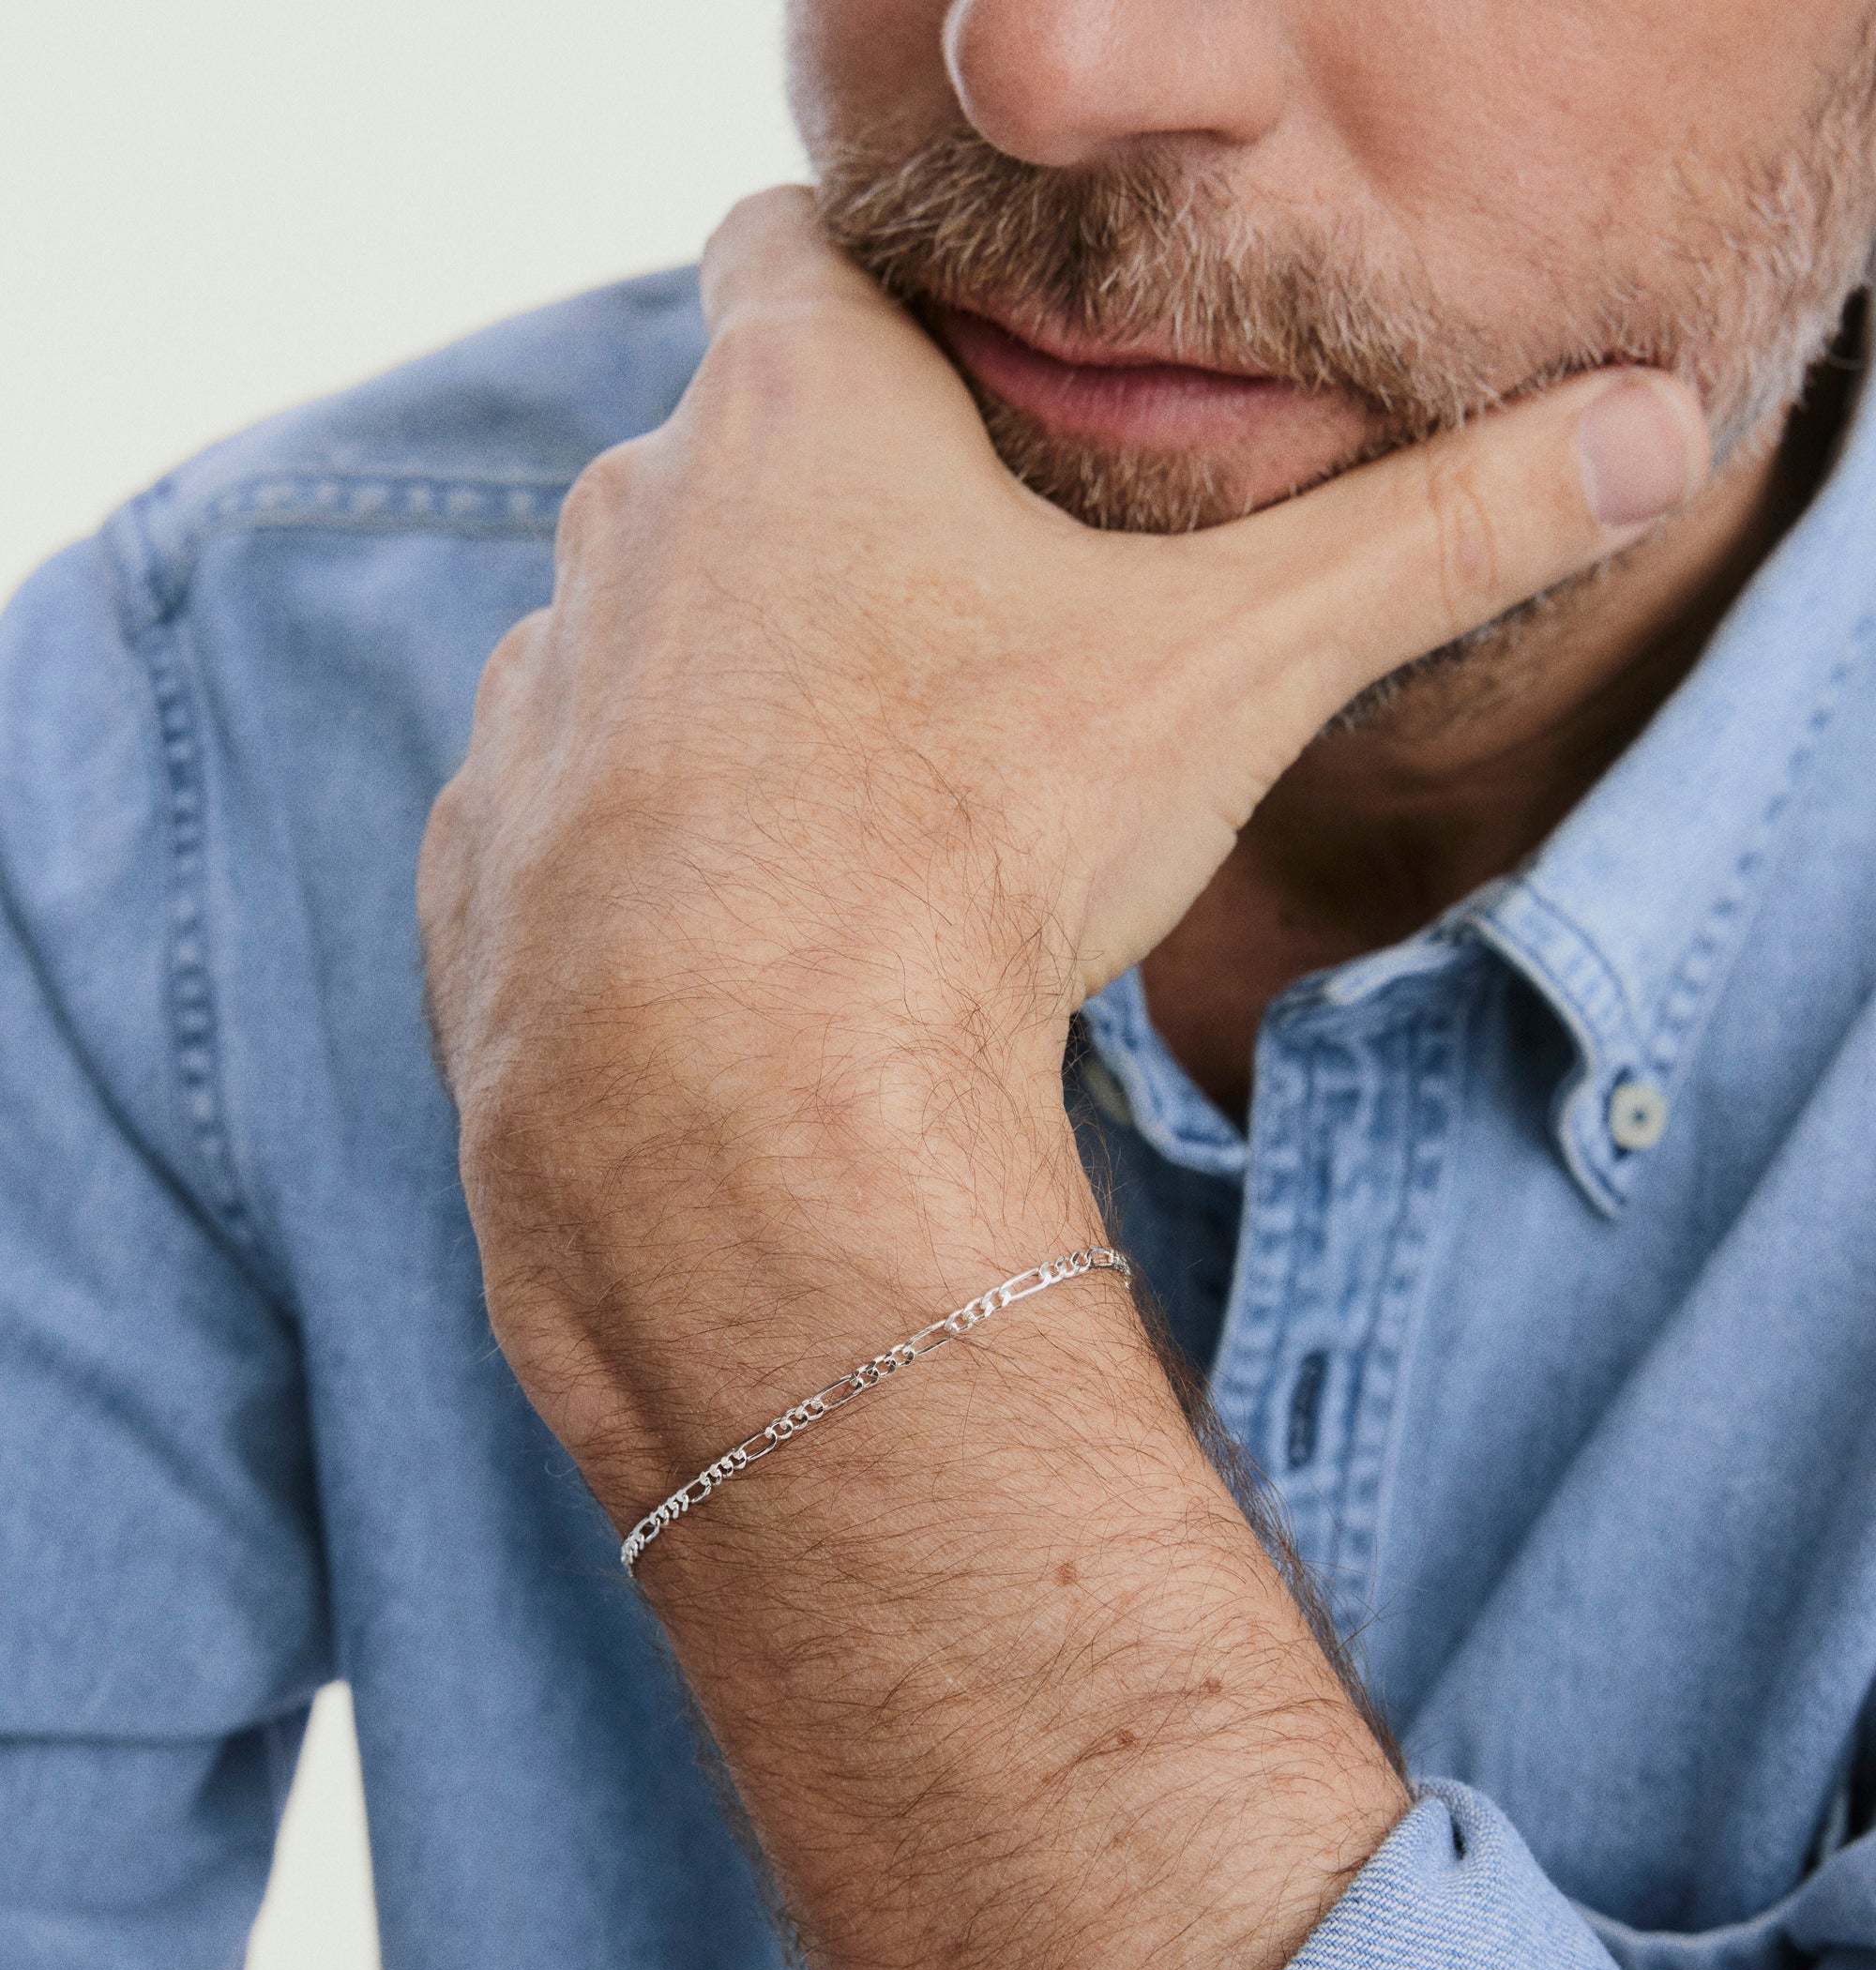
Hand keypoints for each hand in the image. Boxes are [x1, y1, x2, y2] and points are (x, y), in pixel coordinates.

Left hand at [418, 186, 1703, 1472]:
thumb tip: (1640, 434)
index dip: (879, 310)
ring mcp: (534, 688)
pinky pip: (567, 798)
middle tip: (959, 644)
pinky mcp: (482, 849)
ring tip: (859, 811)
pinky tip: (749, 927)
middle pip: (729, 456)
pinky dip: (646, 837)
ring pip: (641, 634)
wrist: (737, 1113)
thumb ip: (1433, 537)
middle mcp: (629, 516)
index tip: (955, 399)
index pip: (799, 251)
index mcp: (795, 411)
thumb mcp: (1235, 670)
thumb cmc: (970, 855)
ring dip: (734, 687)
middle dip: (829, 521)